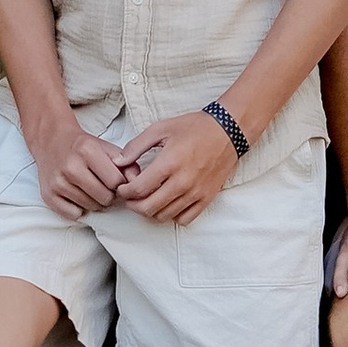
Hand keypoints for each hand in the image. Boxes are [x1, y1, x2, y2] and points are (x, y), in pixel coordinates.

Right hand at [29, 106, 134, 222]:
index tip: (116, 180)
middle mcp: (71, 166)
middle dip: (108, 195)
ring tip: (90, 189)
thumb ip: (127, 164)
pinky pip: (73, 214)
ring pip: (90, 207)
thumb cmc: (83, 147)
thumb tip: (137, 183)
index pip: (116, 182)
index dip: (120, 184)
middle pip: (104, 198)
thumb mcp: (107, 148)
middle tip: (103, 186)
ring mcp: (58, 182)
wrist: (52, 141)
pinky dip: (78, 209)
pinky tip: (77, 195)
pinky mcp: (48, 195)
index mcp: (87, 150)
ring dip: (94, 202)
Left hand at [113, 113, 240, 226]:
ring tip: (147, 199)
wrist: (229, 131)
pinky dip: (172, 215)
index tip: (122, 188)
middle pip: (148, 208)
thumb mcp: (161, 128)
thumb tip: (118, 162)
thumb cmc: (194, 127)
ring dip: (150, 211)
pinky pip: (184, 219)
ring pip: (164, 216)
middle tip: (130, 197)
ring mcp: (196, 193)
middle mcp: (182, 182)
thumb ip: (136, 146)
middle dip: (133, 205)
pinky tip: (168, 203)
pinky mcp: (207, 198)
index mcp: (169, 163)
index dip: (124, 192)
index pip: (138, 189)